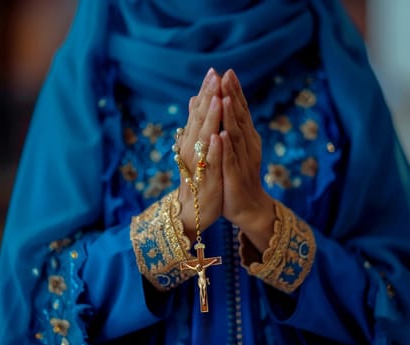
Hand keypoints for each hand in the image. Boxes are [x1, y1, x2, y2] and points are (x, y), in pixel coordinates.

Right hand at [177, 68, 223, 241]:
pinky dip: (213, 148)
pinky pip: (209, 161)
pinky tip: (218, 135)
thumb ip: (195, 123)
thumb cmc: (197, 176)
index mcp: (192, 138)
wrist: (192, 209)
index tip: (214, 71)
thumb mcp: (195, 147)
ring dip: (210, 117)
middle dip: (208, 96)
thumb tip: (193, 98)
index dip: (206, 91)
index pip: (198, 110)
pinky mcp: (205, 178)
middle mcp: (192, 146)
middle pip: (200, 118)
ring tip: (217, 97)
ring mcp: (198, 162)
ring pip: (204, 136)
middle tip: (215, 75)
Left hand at [219, 69, 274, 251]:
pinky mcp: (235, 177)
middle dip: (233, 96)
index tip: (226, 71)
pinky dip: (226, 148)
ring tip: (226, 98)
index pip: (240, 110)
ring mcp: (242, 160)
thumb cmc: (236, 175)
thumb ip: (228, 126)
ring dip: (231, 117)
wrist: (247, 206)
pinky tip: (221, 135)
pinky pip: (230, 160)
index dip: (234, 91)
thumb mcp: (233, 148)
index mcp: (245, 137)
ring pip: (236, 135)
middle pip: (240, 118)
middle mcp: (247, 145)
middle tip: (226, 76)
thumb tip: (220, 102)